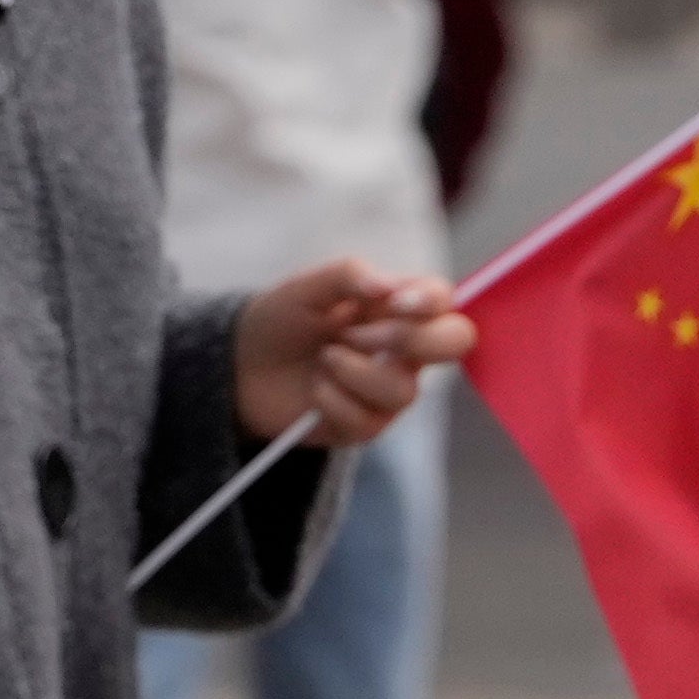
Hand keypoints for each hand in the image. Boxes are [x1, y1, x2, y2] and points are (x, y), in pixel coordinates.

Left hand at [231, 261, 474, 447]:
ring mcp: (389, 388)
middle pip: (456, 343)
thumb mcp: (306, 287)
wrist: (242, 368)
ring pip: (404, 390)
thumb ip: (348, 274)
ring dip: (354, 371)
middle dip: (411, 340)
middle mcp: (405, 348)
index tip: (396, 303)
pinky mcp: (368, 425)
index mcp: (397, 306)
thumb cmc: (280, 320)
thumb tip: (389, 286)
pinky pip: (368, 419)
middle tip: (357, 336)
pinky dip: (333, 400)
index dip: (432, 302)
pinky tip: (315, 390)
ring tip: (322, 360)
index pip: (444, 300)